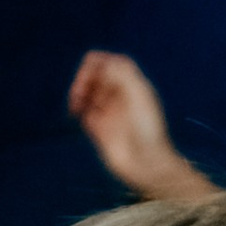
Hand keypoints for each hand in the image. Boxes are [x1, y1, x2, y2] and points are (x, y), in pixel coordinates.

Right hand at [68, 48, 199, 200]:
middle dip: (85, 77)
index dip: (98, 62)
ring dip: (78, 91)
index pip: (112, 64)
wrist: (146, 164)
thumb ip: (120, 73)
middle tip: (82, 89)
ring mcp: (109, 113)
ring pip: (87, 93)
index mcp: (133, 86)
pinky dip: (76, 108)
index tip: (91, 68)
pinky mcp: (99, 130)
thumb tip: (99, 64)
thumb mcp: (138, 94)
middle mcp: (120, 98)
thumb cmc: (148, 129)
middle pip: (96, 76)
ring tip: (76, 102)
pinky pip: (83, 112)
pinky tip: (76, 112)